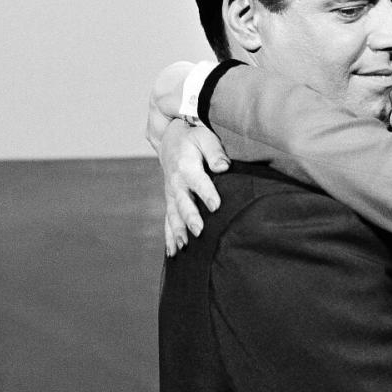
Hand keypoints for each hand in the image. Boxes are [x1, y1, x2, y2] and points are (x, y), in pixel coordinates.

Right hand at [159, 119, 229, 253]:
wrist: (171, 139)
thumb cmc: (193, 138)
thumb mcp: (205, 137)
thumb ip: (215, 152)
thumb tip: (224, 166)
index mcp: (186, 166)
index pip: (198, 182)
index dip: (207, 193)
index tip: (216, 206)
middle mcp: (176, 183)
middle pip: (183, 202)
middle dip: (190, 218)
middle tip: (199, 231)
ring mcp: (171, 194)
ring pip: (173, 215)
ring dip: (177, 231)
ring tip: (184, 247)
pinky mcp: (170, 202)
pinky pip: (167, 221)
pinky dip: (169, 237)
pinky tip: (173, 253)